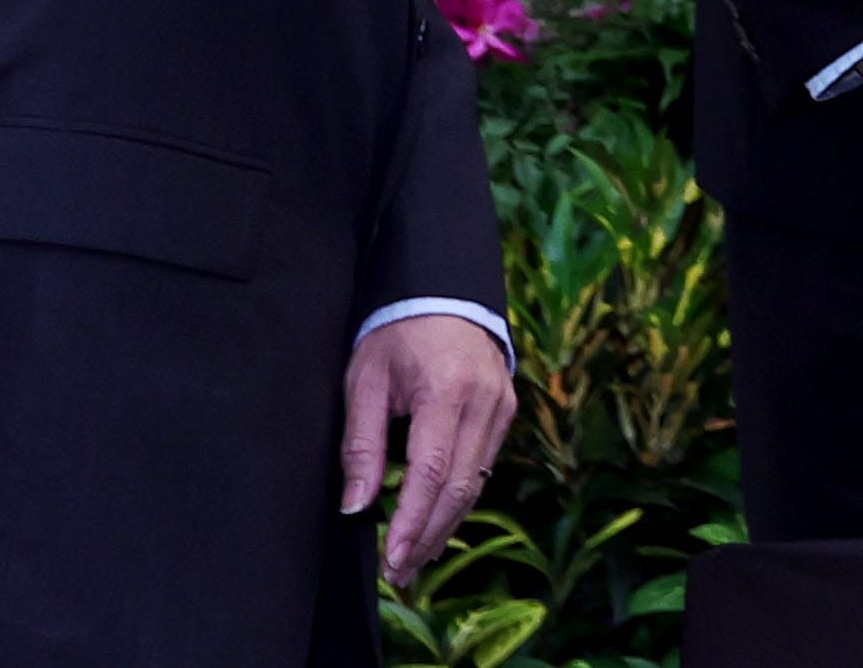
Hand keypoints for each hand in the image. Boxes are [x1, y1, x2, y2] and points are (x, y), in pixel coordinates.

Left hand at [340, 309, 511, 584]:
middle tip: (398, 572)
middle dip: (428, 535)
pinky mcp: (506, 411)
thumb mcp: (366, 381)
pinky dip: (459, 500)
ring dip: (444, 526)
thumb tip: (356, 505)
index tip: (392, 558)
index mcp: (447, 390)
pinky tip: (436, 523)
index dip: (413, 520)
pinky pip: (483, 467)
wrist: (442, 290)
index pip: (432, 470)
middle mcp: (484, 402)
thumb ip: (362, 444)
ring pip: (476, 483)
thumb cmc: (396, 333)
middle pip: (460, 486)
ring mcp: (502, 407)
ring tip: (414, 560)